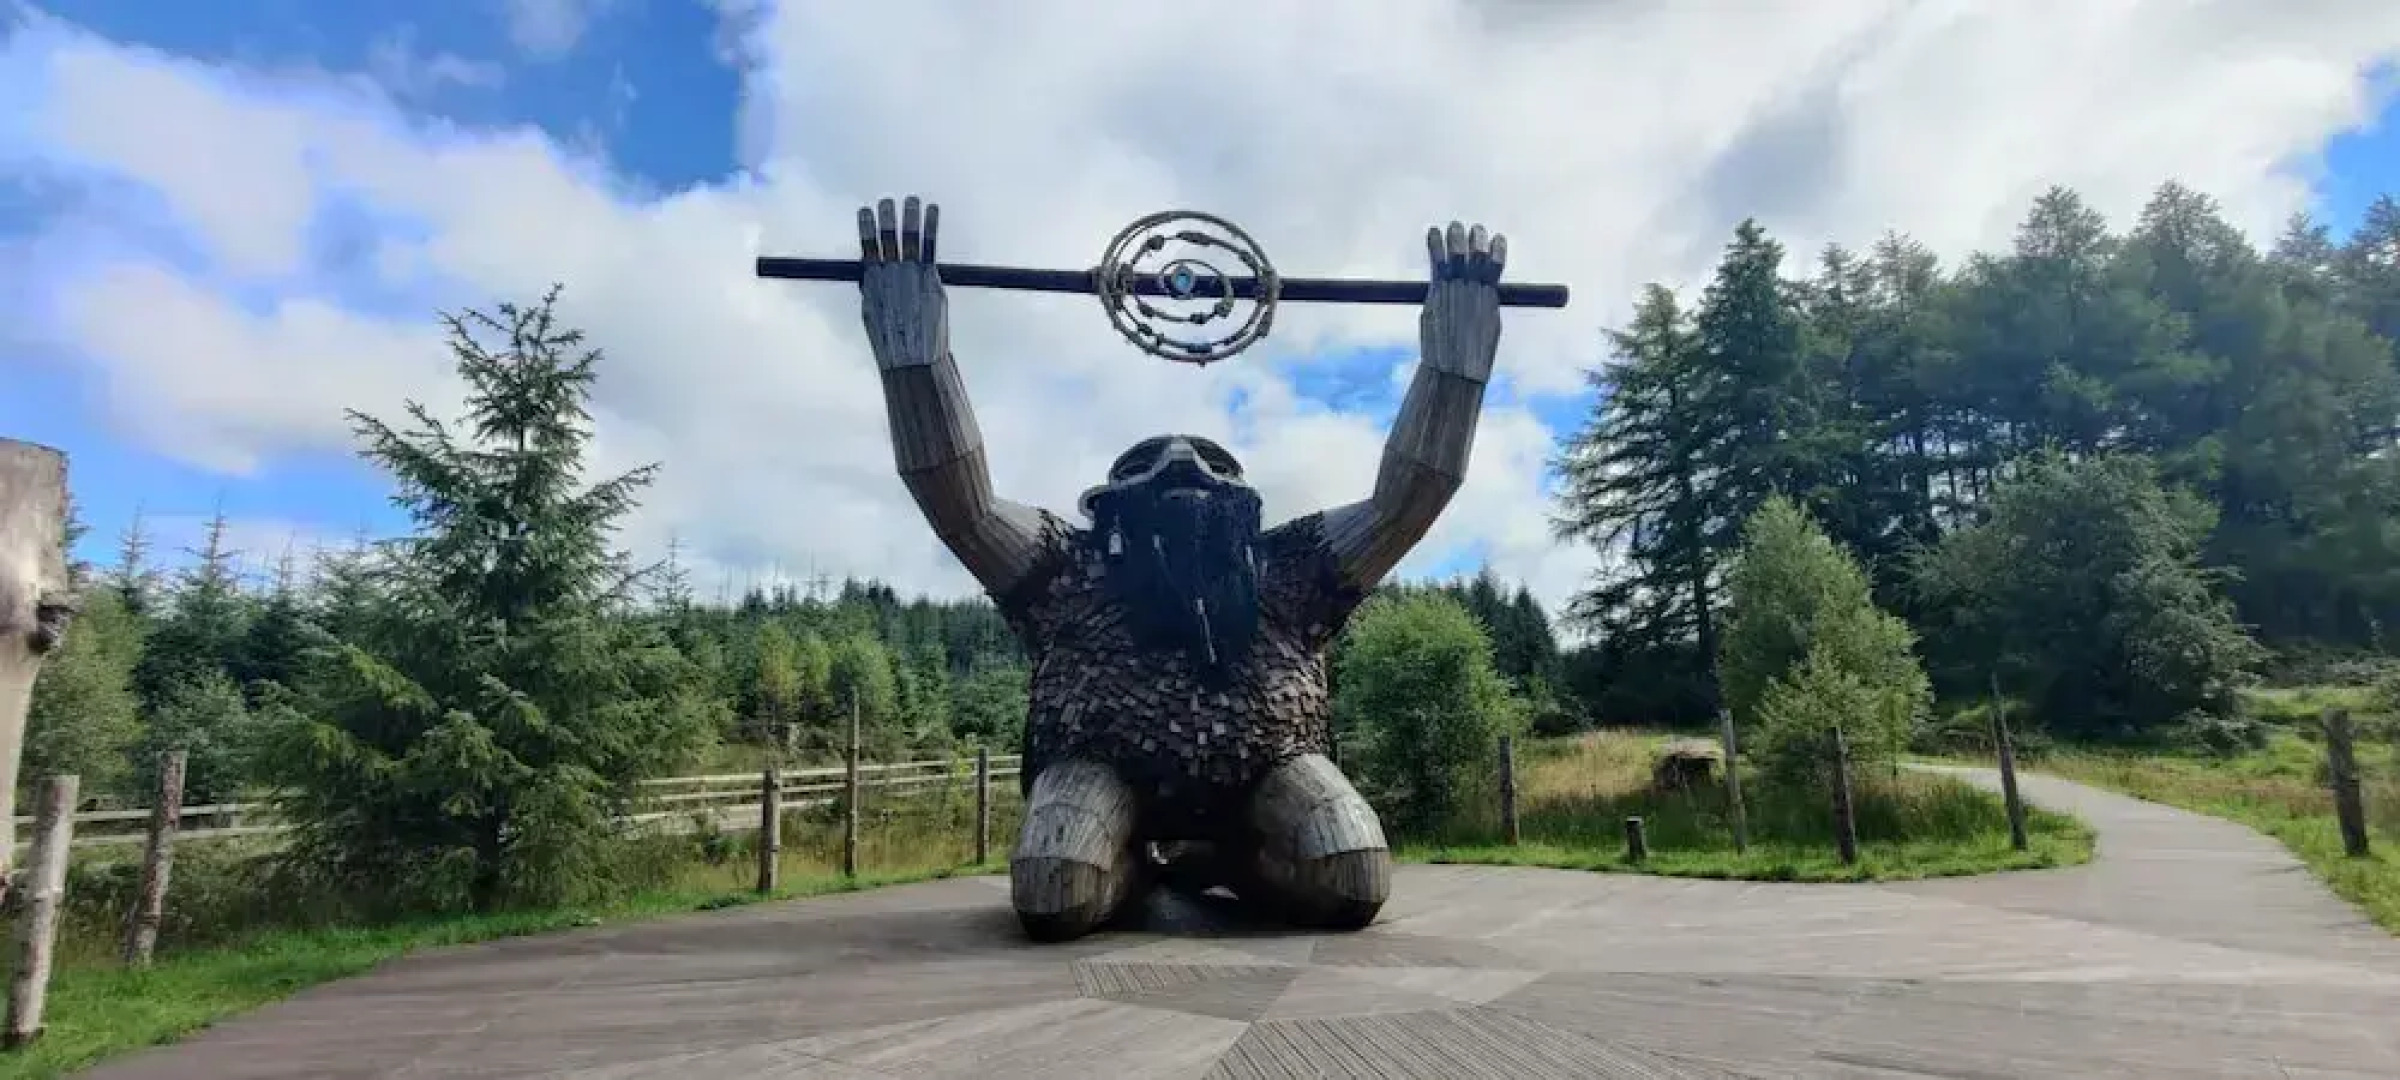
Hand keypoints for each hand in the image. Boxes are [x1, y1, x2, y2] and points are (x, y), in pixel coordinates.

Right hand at [857, 196, 947, 369]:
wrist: (911, 358)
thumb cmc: (892, 342)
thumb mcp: (872, 315)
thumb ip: (872, 292)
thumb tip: (870, 278)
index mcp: (873, 282)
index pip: (868, 248)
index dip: (866, 228)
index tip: (864, 210)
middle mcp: (891, 275)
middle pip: (887, 239)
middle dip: (886, 217)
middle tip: (885, 200)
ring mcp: (911, 275)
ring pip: (909, 239)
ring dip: (910, 216)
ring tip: (911, 198)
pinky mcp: (930, 279)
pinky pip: (930, 247)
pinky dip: (931, 226)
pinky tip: (933, 210)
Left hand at [1419, 221, 1504, 381]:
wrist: (1455, 369)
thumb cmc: (1471, 356)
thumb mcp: (1486, 330)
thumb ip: (1485, 310)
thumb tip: (1486, 302)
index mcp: (1490, 297)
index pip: (1497, 264)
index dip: (1497, 249)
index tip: (1498, 238)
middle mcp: (1474, 290)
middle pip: (1478, 255)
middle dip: (1478, 240)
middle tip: (1475, 228)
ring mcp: (1456, 290)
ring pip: (1458, 254)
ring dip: (1457, 238)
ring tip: (1455, 225)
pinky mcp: (1438, 293)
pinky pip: (1437, 262)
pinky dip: (1435, 245)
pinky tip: (1433, 232)